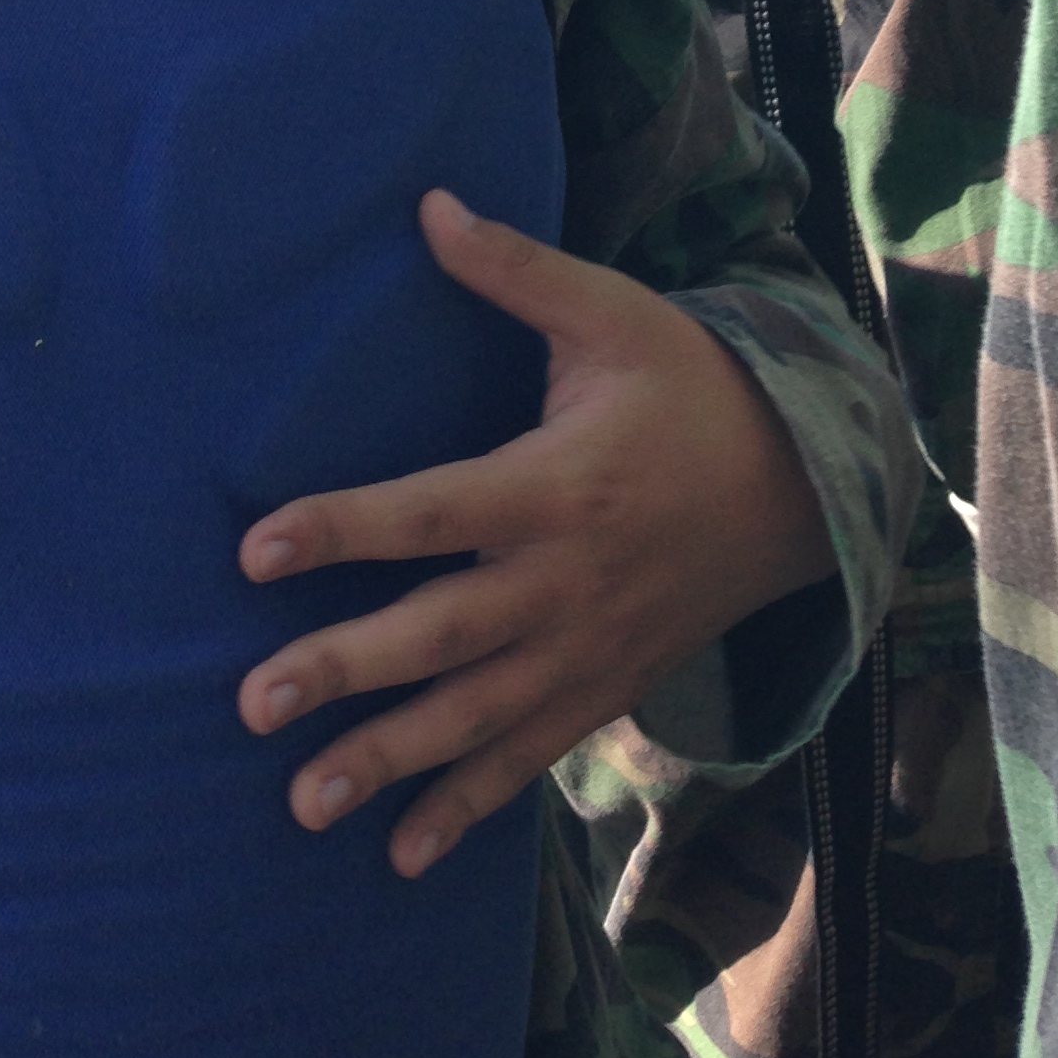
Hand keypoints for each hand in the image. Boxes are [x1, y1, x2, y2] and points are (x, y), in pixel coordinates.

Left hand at [237, 189, 832, 876]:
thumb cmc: (691, 385)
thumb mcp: (611, 314)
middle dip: (344, 671)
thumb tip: (428, 203)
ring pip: (473, 718)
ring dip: (387, 762)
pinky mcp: (603, 688)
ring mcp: (584, 649)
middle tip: (251, 703)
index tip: (254, 549)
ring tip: (301, 804)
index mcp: (555, 486)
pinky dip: (467, 808)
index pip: (429, 512)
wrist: (807, 486)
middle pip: (439, 635)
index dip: (341, 529)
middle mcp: (563, 582)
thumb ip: (514, 270)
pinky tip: (401, 853)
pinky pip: (527, 758)